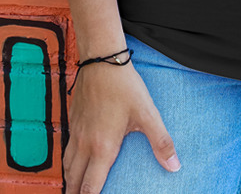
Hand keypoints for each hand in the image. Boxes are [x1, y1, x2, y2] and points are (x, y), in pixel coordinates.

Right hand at [63, 61, 180, 193]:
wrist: (101, 59)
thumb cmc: (124, 86)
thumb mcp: (147, 113)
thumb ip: (161, 141)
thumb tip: (175, 166)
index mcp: (102, 148)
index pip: (90, 187)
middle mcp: (84, 144)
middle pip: (74, 180)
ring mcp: (76, 131)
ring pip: (67, 165)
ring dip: (70, 181)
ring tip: (73, 190)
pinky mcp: (73, 119)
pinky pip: (66, 148)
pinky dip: (68, 162)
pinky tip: (73, 161)